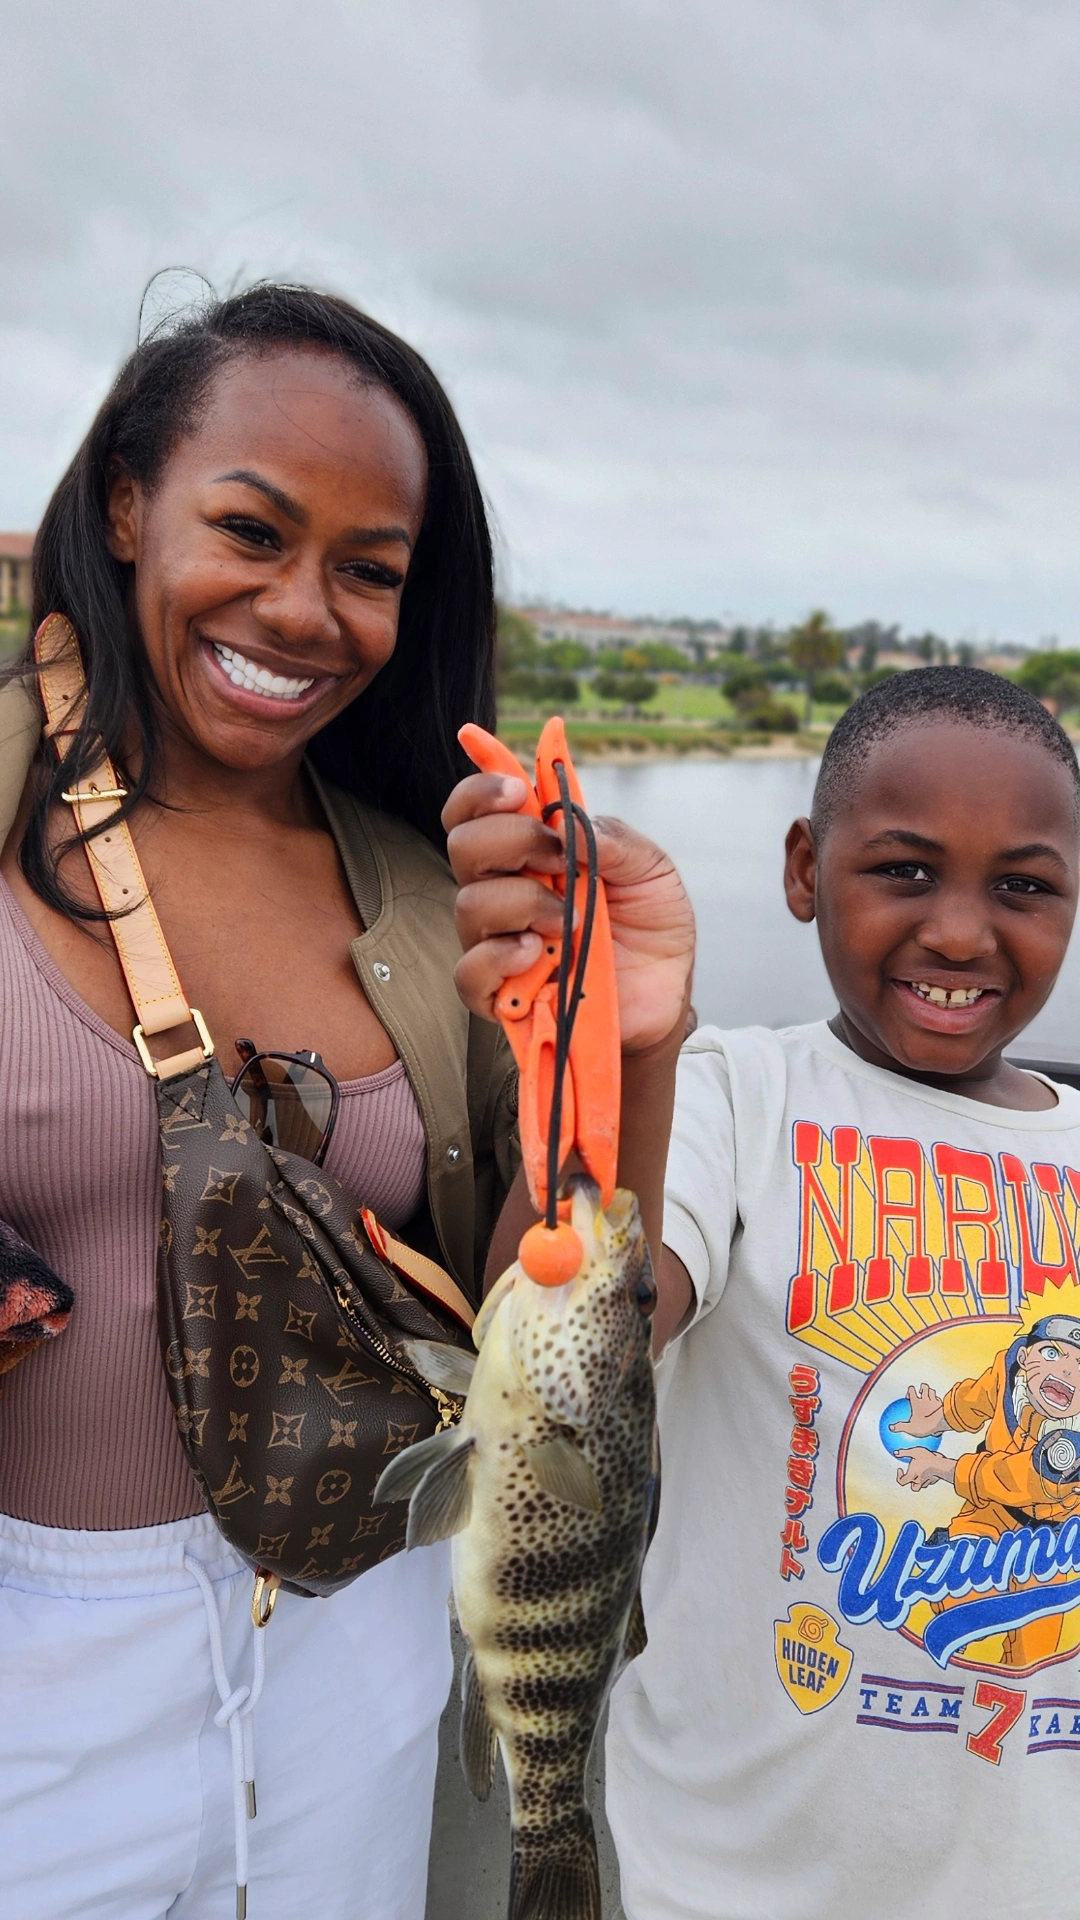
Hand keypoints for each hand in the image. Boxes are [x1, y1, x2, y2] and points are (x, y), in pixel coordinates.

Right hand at [444, 773, 695, 1052]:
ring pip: (470, 905)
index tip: (517, 790)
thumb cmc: (651, 928)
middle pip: (464, 846)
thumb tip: (567, 821)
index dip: (480, 791)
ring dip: (524, 903)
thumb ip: (614, 840)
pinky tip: (538, 955)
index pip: (474, 812)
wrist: (667, 994)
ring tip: (571, 923)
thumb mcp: (652, 872)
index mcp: (530, 853)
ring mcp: (498, 942)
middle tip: (561, 860)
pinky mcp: (501, 994)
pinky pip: (469, 973)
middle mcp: (503, 891)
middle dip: (512, 840)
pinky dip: (500, 958)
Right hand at [890, 1383, 945, 1438]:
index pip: (912, 1390)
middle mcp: (925, 1398)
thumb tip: (891, 1427)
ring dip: (930, 1392)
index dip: (910, 1390)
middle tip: (920, 1392)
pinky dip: (937, 1400)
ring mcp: (934, 1400)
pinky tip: (937, 1404)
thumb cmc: (926, 1425)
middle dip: (922, 1388)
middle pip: (924, 1387)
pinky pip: (939, 1399)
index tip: (909, 1396)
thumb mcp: (910, 1428)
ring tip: (929, 1397)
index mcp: (916, 1402)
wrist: (942, 1422)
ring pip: (932, 1391)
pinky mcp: (942, 1404)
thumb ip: (900, 1427)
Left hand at [896, 1447, 955, 1491]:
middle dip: (911, 1483)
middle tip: (910, 1475)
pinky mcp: (934, 1480)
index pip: (902, 1482)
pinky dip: (927, 1478)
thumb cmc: (927, 1458)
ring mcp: (927, 1481)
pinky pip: (929, 1481)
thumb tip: (895, 1452)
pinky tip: (928, 1471)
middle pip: (913, 1488)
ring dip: (919, 1481)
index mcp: (912, 1475)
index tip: (900, 1469)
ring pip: (921, 1485)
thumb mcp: (914, 1452)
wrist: (941, 1465)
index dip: (899, 1477)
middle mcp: (919, 1481)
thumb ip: (903, 1452)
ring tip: (919, 1473)